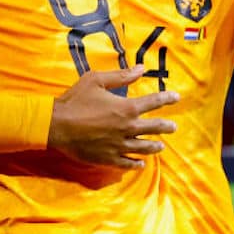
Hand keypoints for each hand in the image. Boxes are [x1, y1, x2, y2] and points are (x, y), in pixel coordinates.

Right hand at [48, 67, 178, 169]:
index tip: (176, 97)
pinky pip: (127, 163)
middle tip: (173, 127)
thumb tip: (141, 69)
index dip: (167, 98)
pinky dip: (136, 164)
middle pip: (154, 128)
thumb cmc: (76, 100)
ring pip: (144, 148)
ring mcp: (119, 145)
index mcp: (126, 108)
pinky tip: (141, 164)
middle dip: (166, 127)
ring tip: (161, 146)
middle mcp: (127, 128)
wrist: (57, 125)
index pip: (154, 102)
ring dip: (154, 146)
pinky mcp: (108, 158)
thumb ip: (121, 75)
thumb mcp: (96, 80)